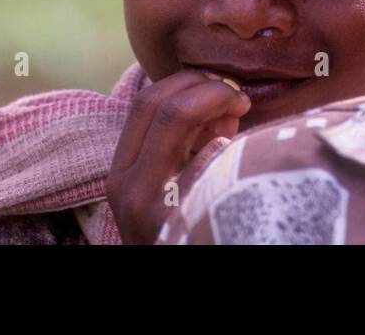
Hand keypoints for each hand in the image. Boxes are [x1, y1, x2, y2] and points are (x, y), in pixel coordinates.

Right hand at [105, 68, 249, 243]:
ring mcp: (150, 205)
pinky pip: (207, 162)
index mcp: (122, 172)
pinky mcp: (177, 219)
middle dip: (208, 87)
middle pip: (163, 104)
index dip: (188, 82)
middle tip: (239, 97)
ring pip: (179, 119)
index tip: (221, 87)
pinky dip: (226, 146)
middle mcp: (126, 186)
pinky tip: (241, 156)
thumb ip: (193, 142)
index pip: (146, 101)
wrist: (178, 281)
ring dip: (219, 104)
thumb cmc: (185, 231)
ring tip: (243, 114)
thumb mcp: (173, 185)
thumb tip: (226, 104)